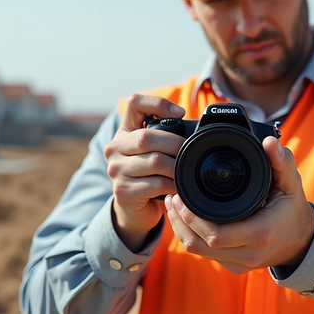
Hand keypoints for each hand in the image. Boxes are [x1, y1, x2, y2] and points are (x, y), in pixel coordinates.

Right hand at [104, 94, 185, 251]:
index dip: (158, 103)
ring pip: (154, 161)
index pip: (134, 103)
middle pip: (147, 137)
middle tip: (191, 152)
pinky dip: (173, 185)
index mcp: (124, 132)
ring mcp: (115, 170)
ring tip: (187, 171)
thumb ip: (165, 137)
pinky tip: (179, 187)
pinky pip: (155, 184)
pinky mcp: (122, 191)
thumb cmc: (149, 177)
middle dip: (175, 144)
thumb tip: (198, 129)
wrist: (134, 211)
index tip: (180, 113)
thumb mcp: (153, 153)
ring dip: (177, 167)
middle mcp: (114, 148)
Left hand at [164, 136, 313, 274]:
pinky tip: (185, 218)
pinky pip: (205, 254)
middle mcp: (249, 253)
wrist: (302, 240)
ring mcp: (240, 264)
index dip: (192, 218)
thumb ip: (282, 161)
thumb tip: (269, 141)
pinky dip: (192, 236)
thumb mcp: (292, 183)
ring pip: (198, 252)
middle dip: (180, 221)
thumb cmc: (293, 209)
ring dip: (181, 229)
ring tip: (173, 205)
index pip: (215, 235)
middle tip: (172, 197)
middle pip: (200, 245)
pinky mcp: (234, 267)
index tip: (180, 196)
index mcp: (260, 233)